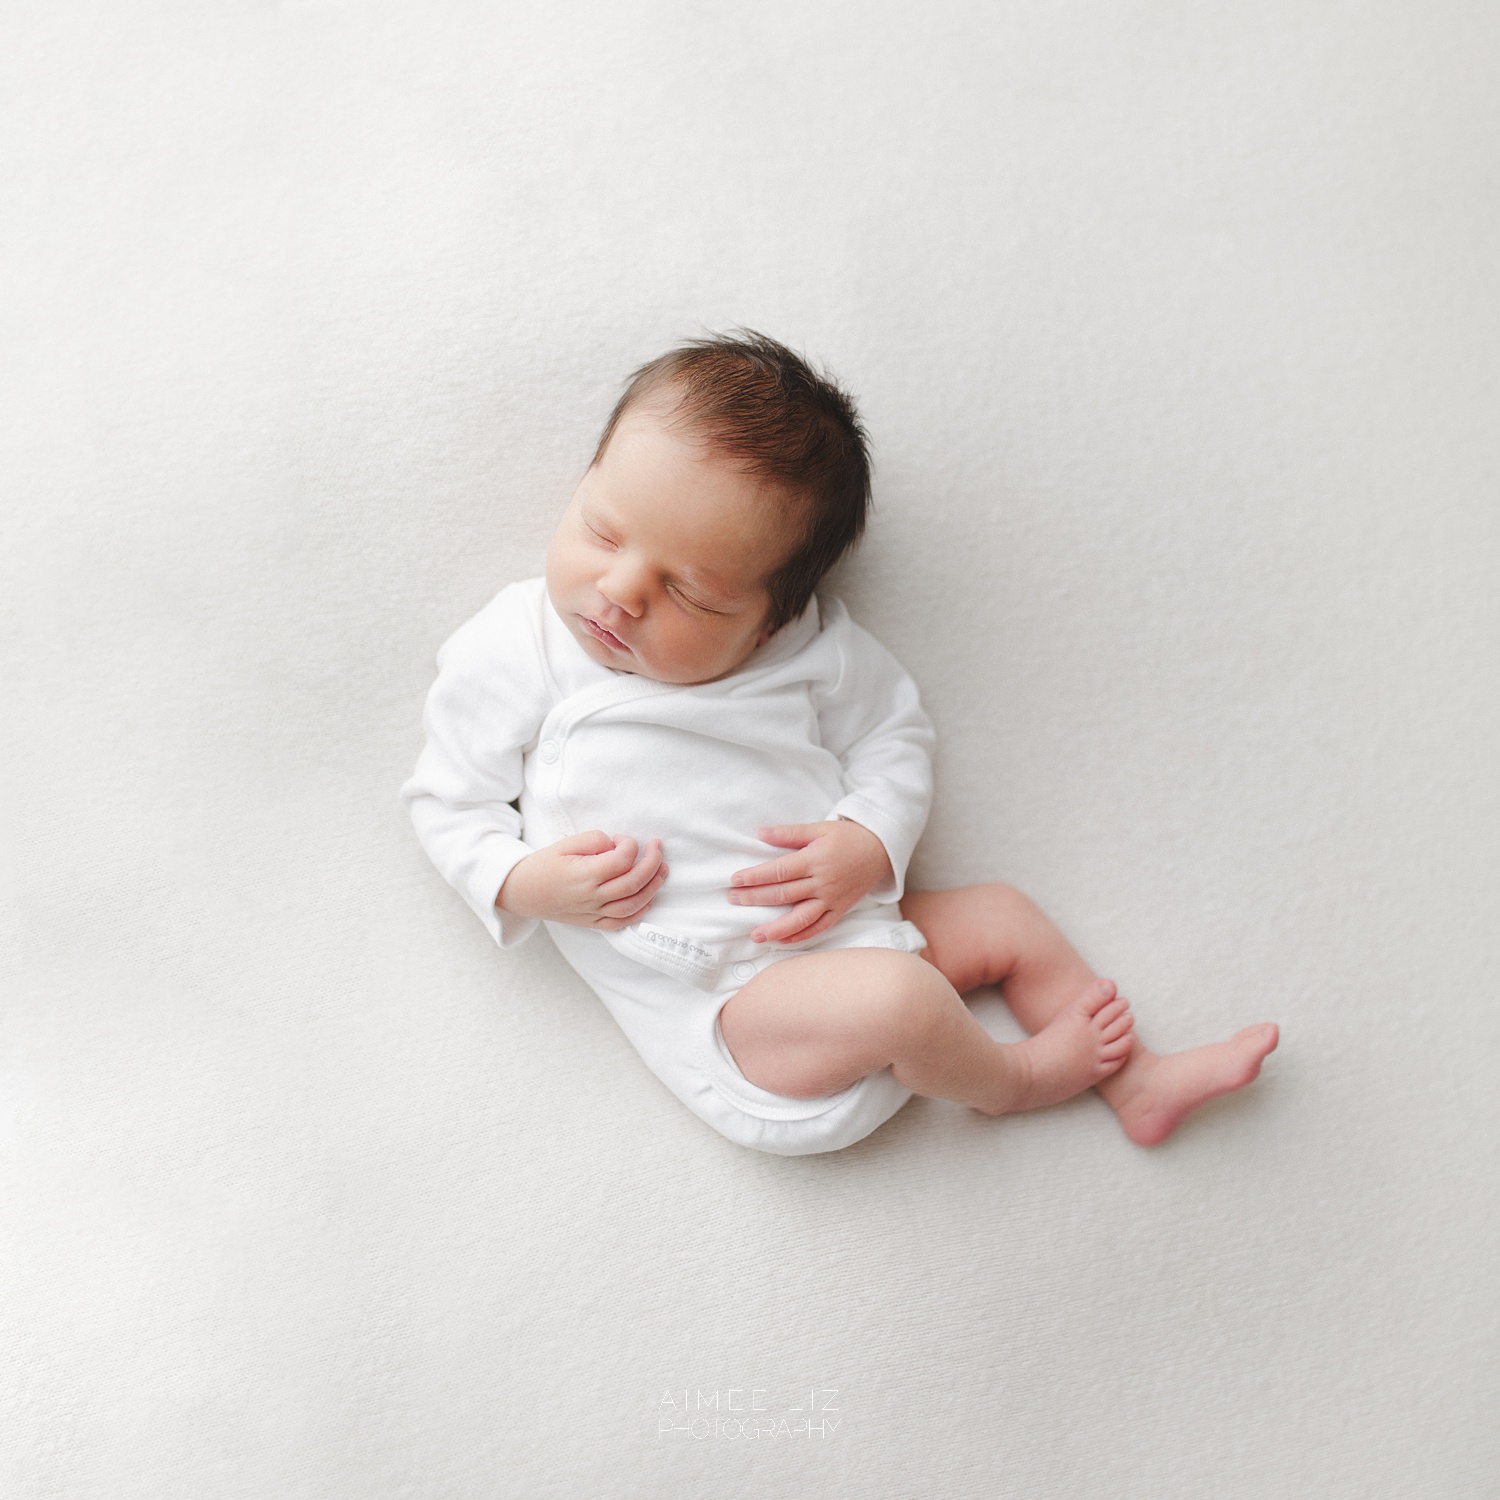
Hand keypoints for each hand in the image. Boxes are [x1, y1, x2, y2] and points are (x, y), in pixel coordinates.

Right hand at [497, 831, 666, 930]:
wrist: (522, 892)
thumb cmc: (544, 865)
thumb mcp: (565, 843)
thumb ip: (594, 840)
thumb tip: (618, 846)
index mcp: (583, 875)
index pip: (621, 861)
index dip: (630, 845)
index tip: (624, 838)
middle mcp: (591, 897)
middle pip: (633, 883)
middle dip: (652, 863)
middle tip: (658, 848)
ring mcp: (593, 913)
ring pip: (633, 905)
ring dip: (653, 887)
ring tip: (663, 870)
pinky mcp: (593, 923)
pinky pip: (622, 922)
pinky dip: (639, 912)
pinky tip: (649, 898)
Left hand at [727, 819, 892, 944]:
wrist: (881, 850)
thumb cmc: (847, 837)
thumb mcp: (819, 828)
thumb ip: (789, 833)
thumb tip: (761, 833)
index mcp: (815, 860)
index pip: (779, 871)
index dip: (756, 876)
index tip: (736, 880)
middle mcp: (823, 883)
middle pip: (784, 894)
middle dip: (755, 899)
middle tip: (733, 900)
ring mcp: (832, 899)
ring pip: (801, 918)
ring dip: (776, 929)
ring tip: (755, 935)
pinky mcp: (839, 910)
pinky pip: (819, 927)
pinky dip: (800, 936)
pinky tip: (782, 940)